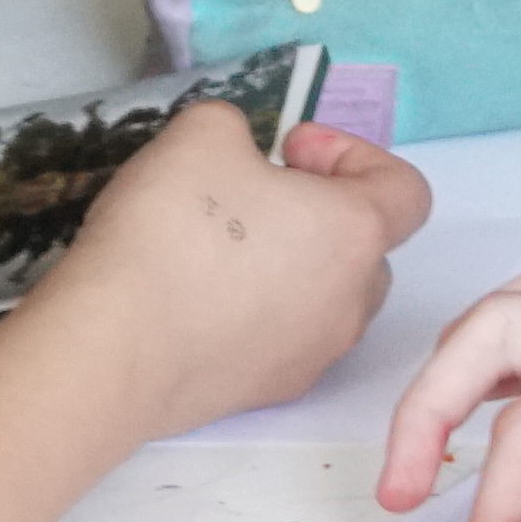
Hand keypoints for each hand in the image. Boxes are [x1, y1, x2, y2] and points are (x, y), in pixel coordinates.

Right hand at [0, 99, 434, 437]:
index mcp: (356, 233)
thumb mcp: (201, 133)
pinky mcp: (267, 393)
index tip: (288, 151)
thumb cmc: (173, 229)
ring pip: (327, 299)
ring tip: (223, 249)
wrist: (113, 349)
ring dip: (292, 266)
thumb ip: (237, 128)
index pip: (407, 191)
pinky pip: (283, 340)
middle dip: (321, 214)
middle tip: (256, 195)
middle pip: (366, 248)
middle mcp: (351, 303)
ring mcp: (312, 357)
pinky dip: (258, 314)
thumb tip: (239, 157)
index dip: (353, 156)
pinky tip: (196, 298)